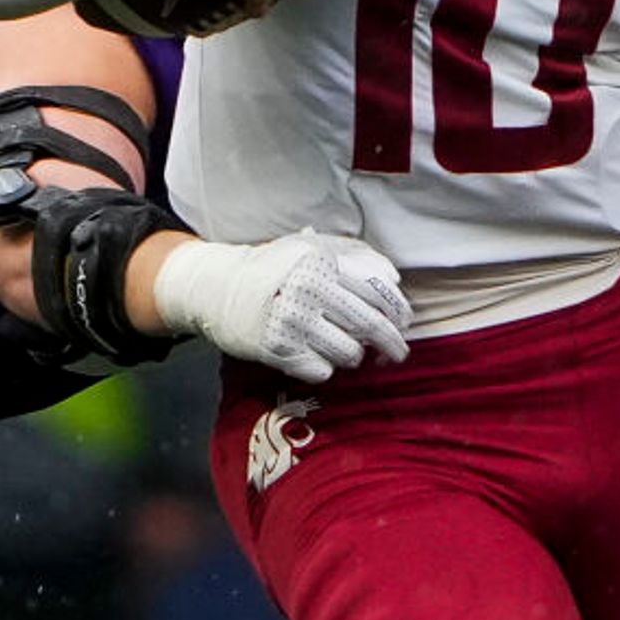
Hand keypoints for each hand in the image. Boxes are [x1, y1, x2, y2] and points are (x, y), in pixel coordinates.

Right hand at [149, 228, 409, 381]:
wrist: (216, 287)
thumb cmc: (272, 268)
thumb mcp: (310, 248)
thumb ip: (353, 256)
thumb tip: (394, 280)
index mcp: (321, 260)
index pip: (378, 291)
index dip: (399, 312)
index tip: (404, 324)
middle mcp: (307, 288)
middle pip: (370, 325)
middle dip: (392, 344)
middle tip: (397, 354)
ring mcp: (291, 320)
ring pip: (349, 352)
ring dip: (353, 356)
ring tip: (345, 349)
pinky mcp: (277, 348)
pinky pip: (322, 371)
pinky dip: (325, 367)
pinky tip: (313, 355)